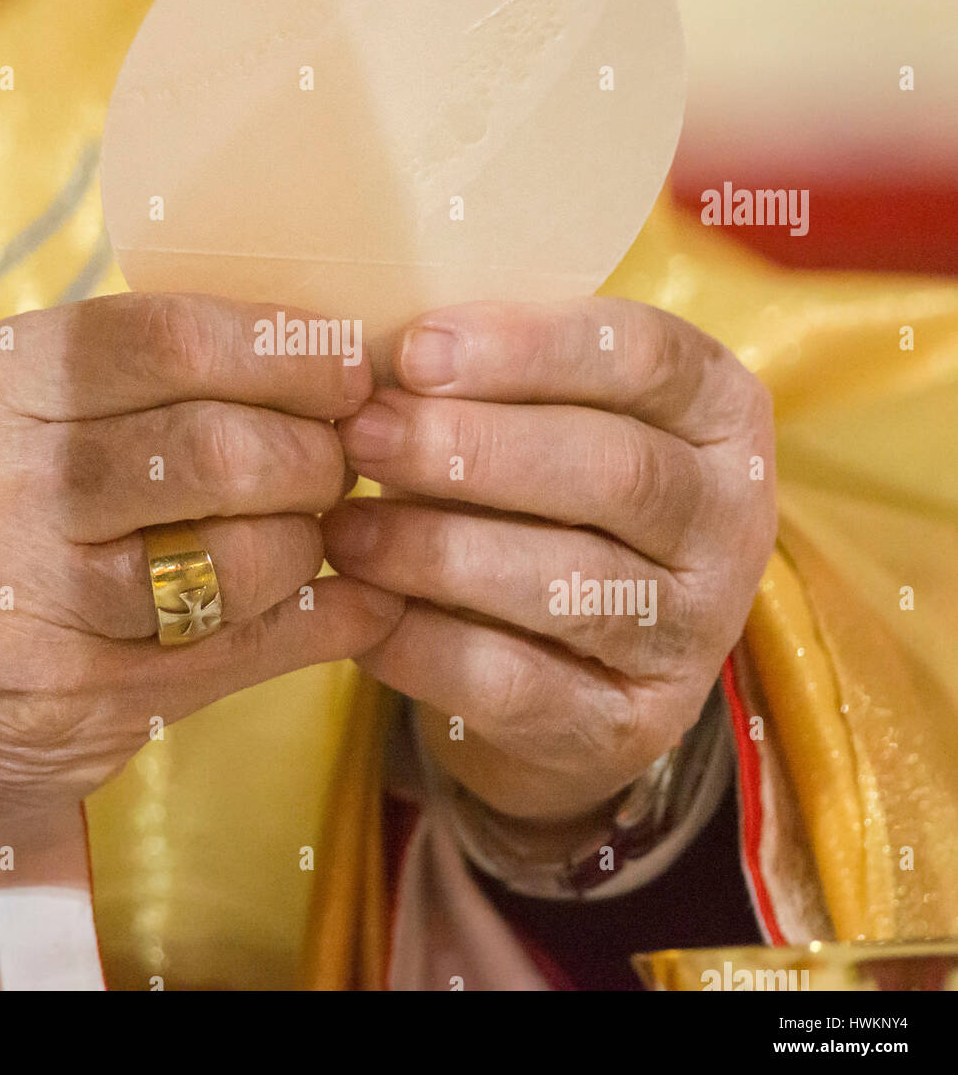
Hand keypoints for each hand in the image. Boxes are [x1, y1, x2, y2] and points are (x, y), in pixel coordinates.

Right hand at [0, 293, 402, 883]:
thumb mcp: (2, 404)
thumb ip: (127, 370)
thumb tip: (311, 350)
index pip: (169, 339)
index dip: (285, 348)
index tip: (347, 365)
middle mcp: (6, 487)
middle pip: (217, 451)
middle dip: (313, 452)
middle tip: (336, 457)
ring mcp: (38, 602)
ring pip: (239, 559)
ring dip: (311, 540)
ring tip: (311, 528)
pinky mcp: (79, 697)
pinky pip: (246, 652)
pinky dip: (328, 620)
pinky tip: (359, 601)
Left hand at [322, 298, 776, 835]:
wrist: (563, 665)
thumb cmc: (533, 496)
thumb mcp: (531, 418)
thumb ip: (481, 382)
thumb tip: (371, 363)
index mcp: (719, 411)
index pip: (648, 356)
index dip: (529, 348)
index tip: (417, 351)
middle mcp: (729, 521)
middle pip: (616, 469)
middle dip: (472, 449)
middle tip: (363, 435)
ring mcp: (693, 633)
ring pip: (569, 583)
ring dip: (437, 550)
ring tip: (345, 528)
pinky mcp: (632, 727)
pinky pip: (517, 683)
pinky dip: (424, 644)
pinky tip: (360, 611)